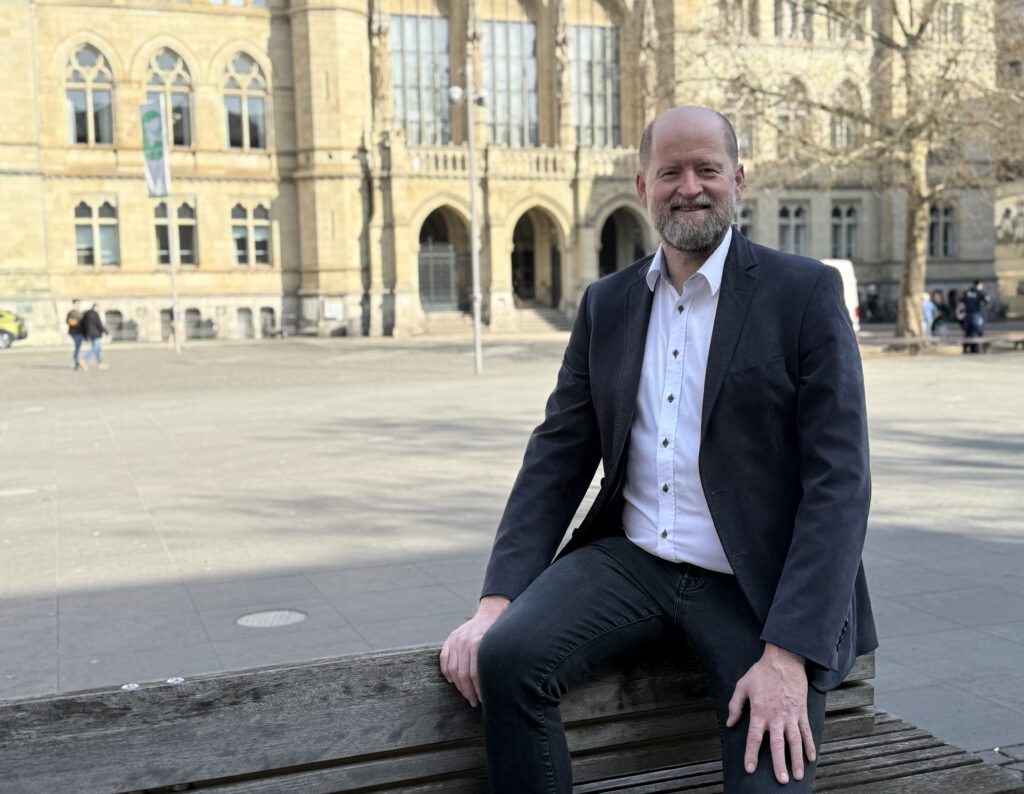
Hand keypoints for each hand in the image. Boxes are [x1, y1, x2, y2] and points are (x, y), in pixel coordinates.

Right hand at [439, 595, 509, 706]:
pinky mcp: (450, 639)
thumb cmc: (498, 633)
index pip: (475, 675)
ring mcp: (456, 640)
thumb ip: (493, 663)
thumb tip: (496, 687)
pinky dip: (446, 672)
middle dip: (468, 692)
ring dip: (458, 686)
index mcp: (478, 644)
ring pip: (452, 669)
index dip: (478, 690)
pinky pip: (444, 659)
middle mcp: (465, 642)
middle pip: (462, 674)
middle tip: (474, 702)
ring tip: (466, 695)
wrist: (491, 613)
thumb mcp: (499, 646)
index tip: (483, 700)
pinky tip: (452, 682)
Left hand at [726, 643, 814, 784]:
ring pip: (795, 742)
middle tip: (782, 780)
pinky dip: (810, 745)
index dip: (752, 754)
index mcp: (760, 712)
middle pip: (778, 745)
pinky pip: (807, 731)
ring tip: (799, 775)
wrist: (784, 659)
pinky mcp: (801, 712)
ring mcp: (791, 715)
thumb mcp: (742, 686)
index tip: (750, 768)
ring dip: (797, 760)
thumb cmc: (762, 672)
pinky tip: (811, 758)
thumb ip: (735, 706)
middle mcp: (776, 717)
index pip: (754, 738)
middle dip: (780, 764)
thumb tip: (731, 724)